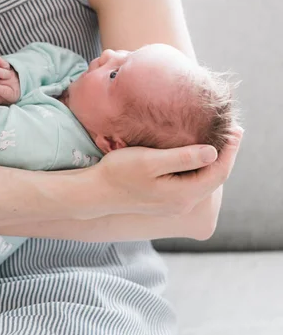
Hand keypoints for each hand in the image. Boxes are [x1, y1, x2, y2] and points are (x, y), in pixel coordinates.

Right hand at [77, 127, 242, 220]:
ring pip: (204, 182)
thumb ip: (183, 158)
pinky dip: (200, 168)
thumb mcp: (150, 161)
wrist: (97, 192)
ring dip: (214, 161)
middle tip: (233, 130)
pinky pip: (192, 184)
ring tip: (220, 139)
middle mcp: (183, 204)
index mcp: (183, 195)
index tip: (236, 129)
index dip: (230, 151)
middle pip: (215, 178)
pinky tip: (198, 154)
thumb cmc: (120, 172)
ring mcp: (174, 205)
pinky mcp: (166, 201)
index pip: (218, 172)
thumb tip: (213, 152)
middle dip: (226, 154)